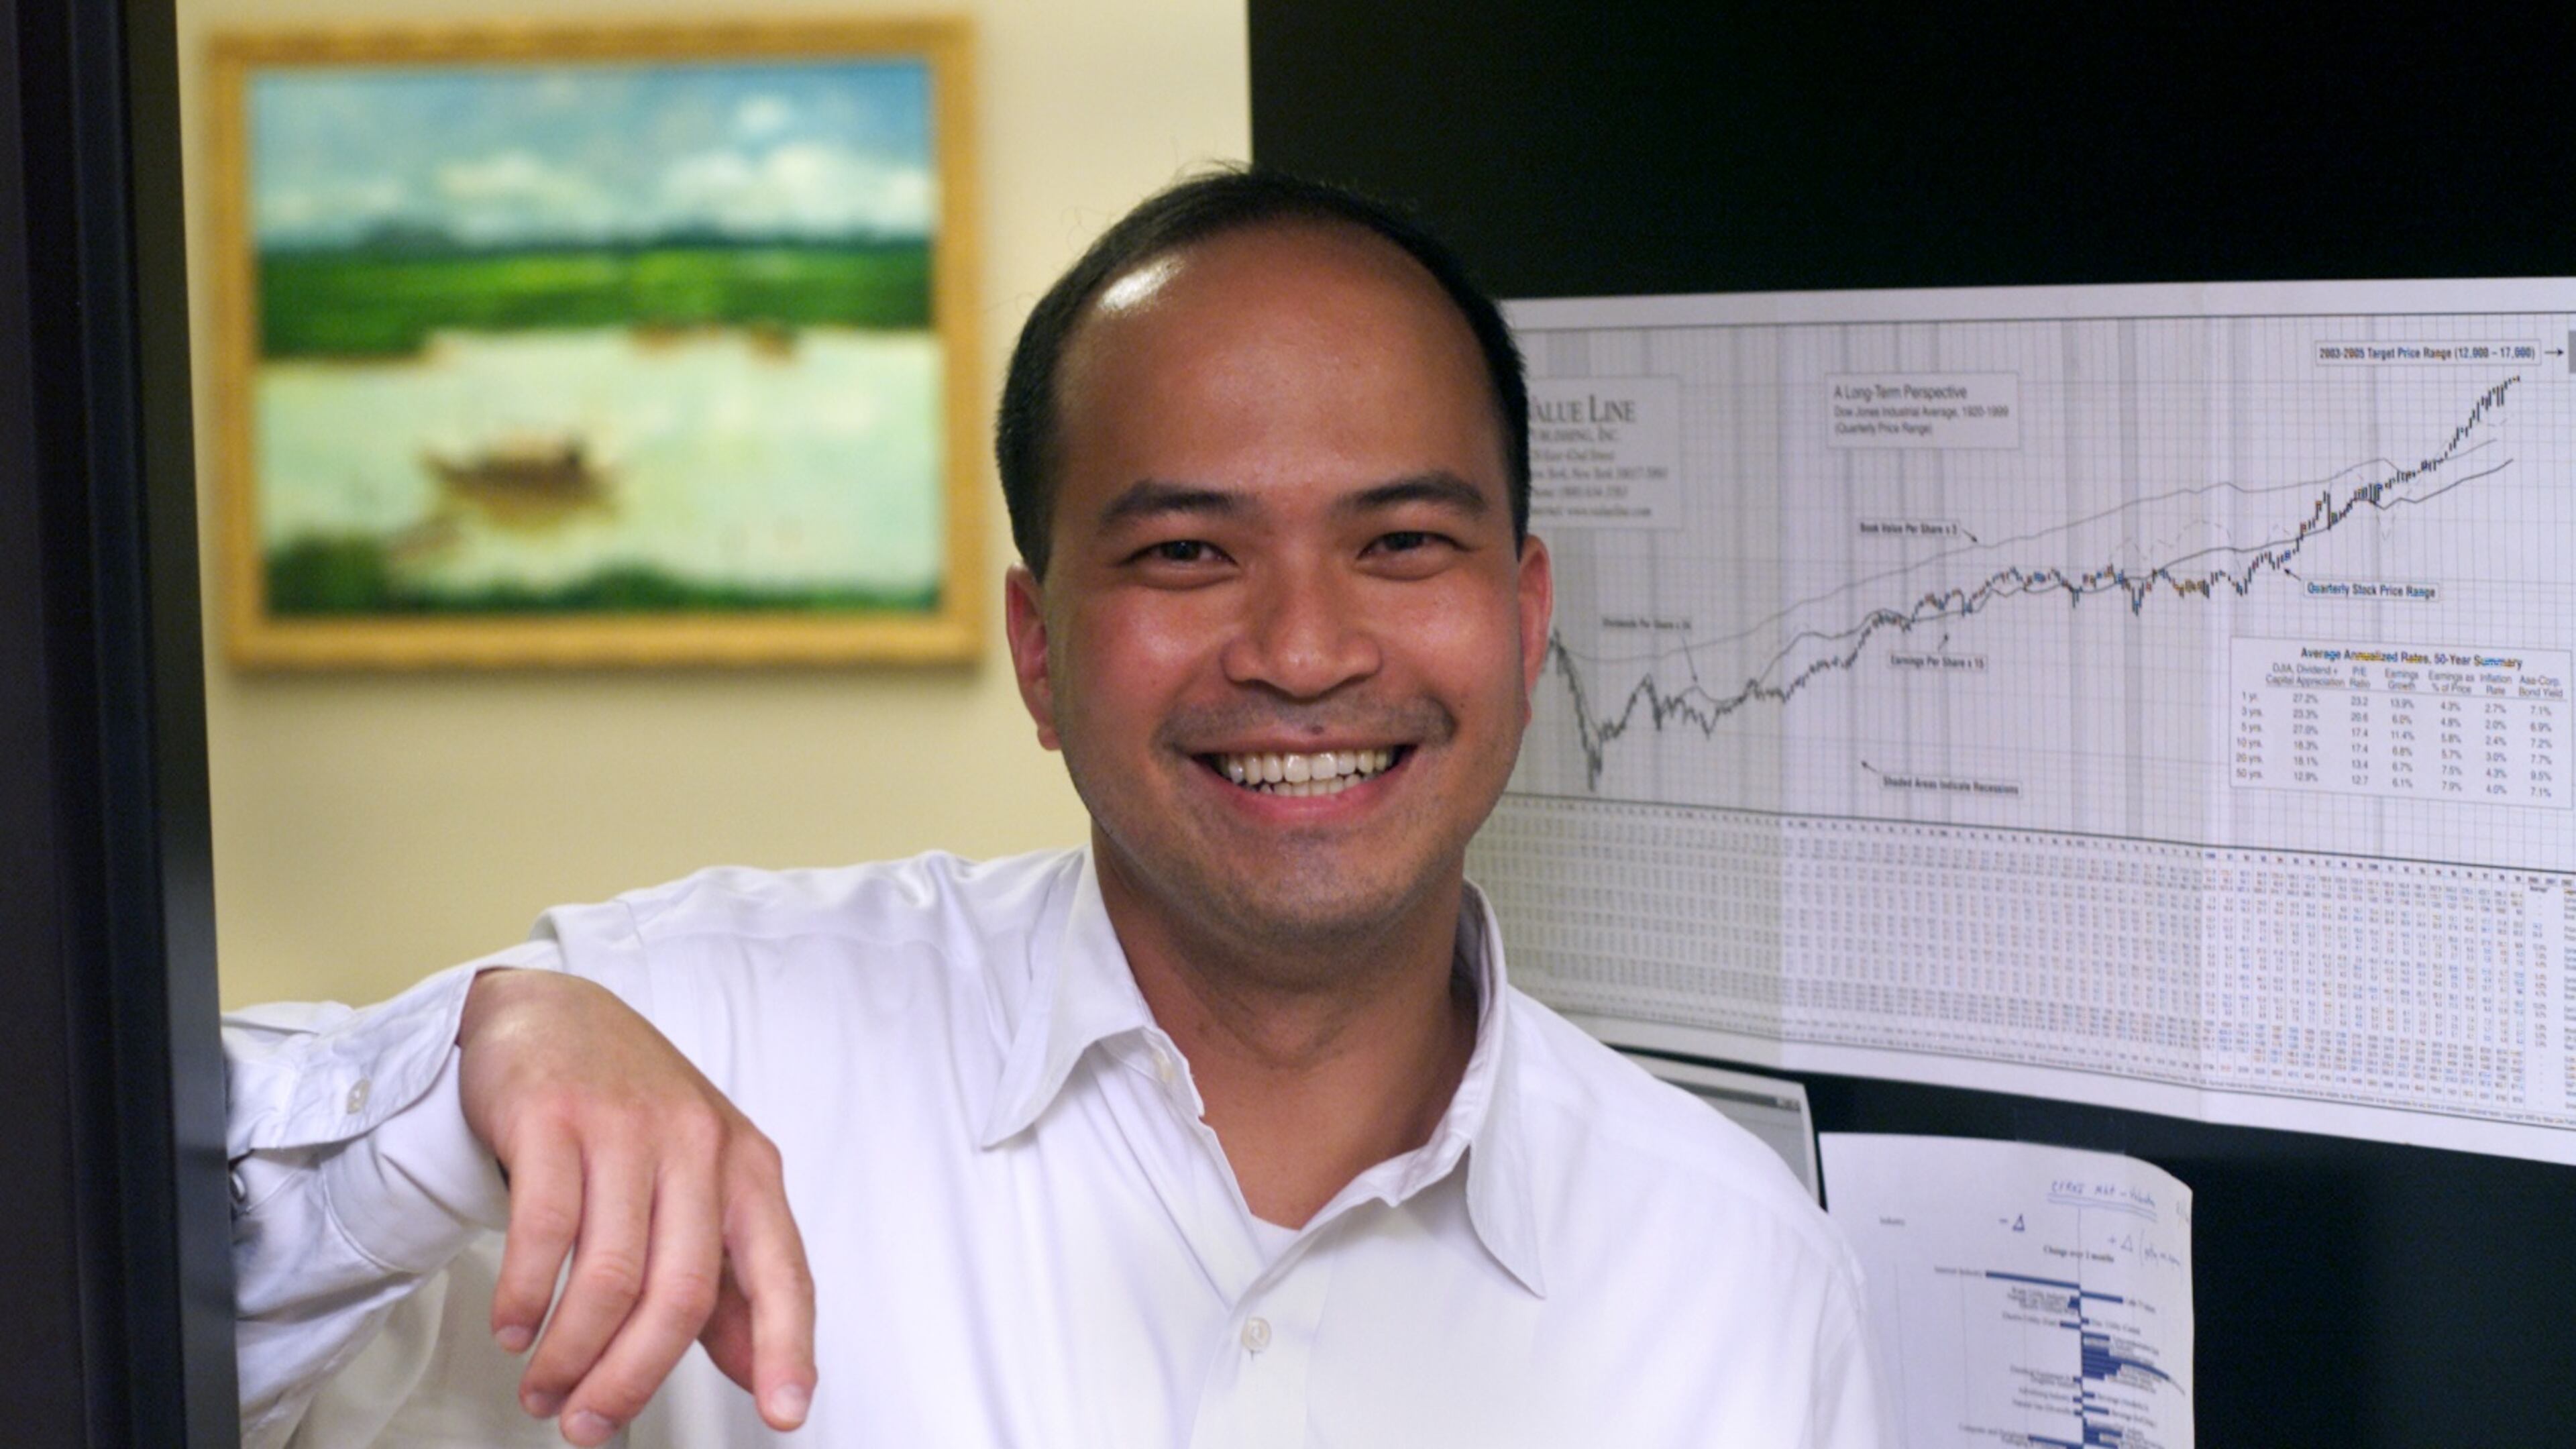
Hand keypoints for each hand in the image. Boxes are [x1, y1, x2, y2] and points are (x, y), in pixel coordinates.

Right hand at [457, 968, 815, 1445]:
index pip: (782, 1271)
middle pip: (681, 1293)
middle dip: (631, 1378)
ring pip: (610, 1274)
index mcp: (747, 1167)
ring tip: (544, 1386)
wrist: (552, 1012)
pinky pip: (545, 1230)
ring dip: (570, 1352)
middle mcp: (698, 1145)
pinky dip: (526, 1296)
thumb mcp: (698, 1180)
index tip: (786, 1414)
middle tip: (587, 1424)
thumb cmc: (632, 1105)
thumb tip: (757, 1365)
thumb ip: (729, 1275)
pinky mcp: (555, 1116)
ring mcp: (627, 1126)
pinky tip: (516, 1326)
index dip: (787, 1349)